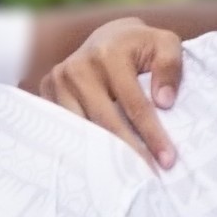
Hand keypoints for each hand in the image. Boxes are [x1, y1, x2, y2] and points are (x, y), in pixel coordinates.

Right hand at [36, 17, 189, 167]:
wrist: (106, 37)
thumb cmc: (140, 46)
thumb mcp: (164, 44)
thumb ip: (170, 67)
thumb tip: (163, 102)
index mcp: (108, 54)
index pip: (134, 104)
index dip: (152, 135)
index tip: (167, 160)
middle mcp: (78, 68)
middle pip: (105, 123)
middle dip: (130, 152)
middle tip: (148, 178)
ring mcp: (58, 82)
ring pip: (83, 130)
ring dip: (105, 156)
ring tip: (125, 177)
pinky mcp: (47, 94)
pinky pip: (66, 130)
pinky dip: (83, 148)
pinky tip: (101, 166)